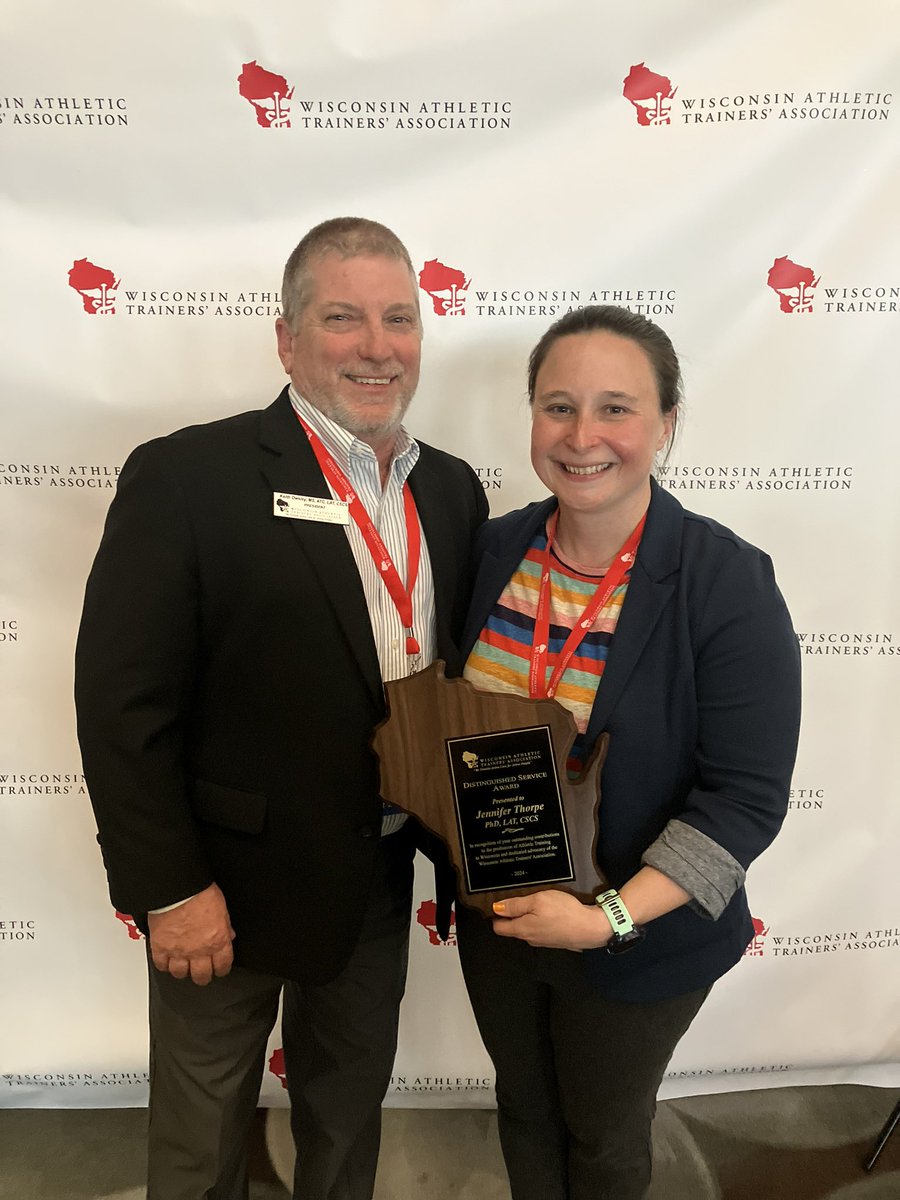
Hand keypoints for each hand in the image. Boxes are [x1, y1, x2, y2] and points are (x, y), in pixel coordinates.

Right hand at [147, 883, 234, 984]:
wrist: (177, 889)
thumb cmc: (200, 893)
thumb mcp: (222, 908)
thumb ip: (225, 926)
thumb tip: (229, 935)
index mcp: (218, 941)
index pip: (223, 965)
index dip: (222, 969)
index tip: (220, 969)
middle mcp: (199, 950)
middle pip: (201, 975)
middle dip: (203, 976)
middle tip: (202, 974)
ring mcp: (179, 951)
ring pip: (181, 973)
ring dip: (183, 971)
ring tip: (184, 968)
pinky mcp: (161, 948)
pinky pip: (161, 965)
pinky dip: (164, 965)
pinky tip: (166, 961)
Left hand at [491, 890, 611, 950]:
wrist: (590, 928)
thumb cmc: (564, 912)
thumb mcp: (537, 900)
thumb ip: (515, 905)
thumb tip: (496, 909)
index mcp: (522, 929)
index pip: (499, 927)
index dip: (495, 916)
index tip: (496, 904)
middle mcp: (530, 938)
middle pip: (512, 928)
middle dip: (510, 916)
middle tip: (513, 899)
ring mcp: (542, 941)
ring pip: (526, 929)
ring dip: (526, 917)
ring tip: (531, 903)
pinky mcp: (554, 940)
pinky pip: (540, 930)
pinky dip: (539, 921)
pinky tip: (547, 912)